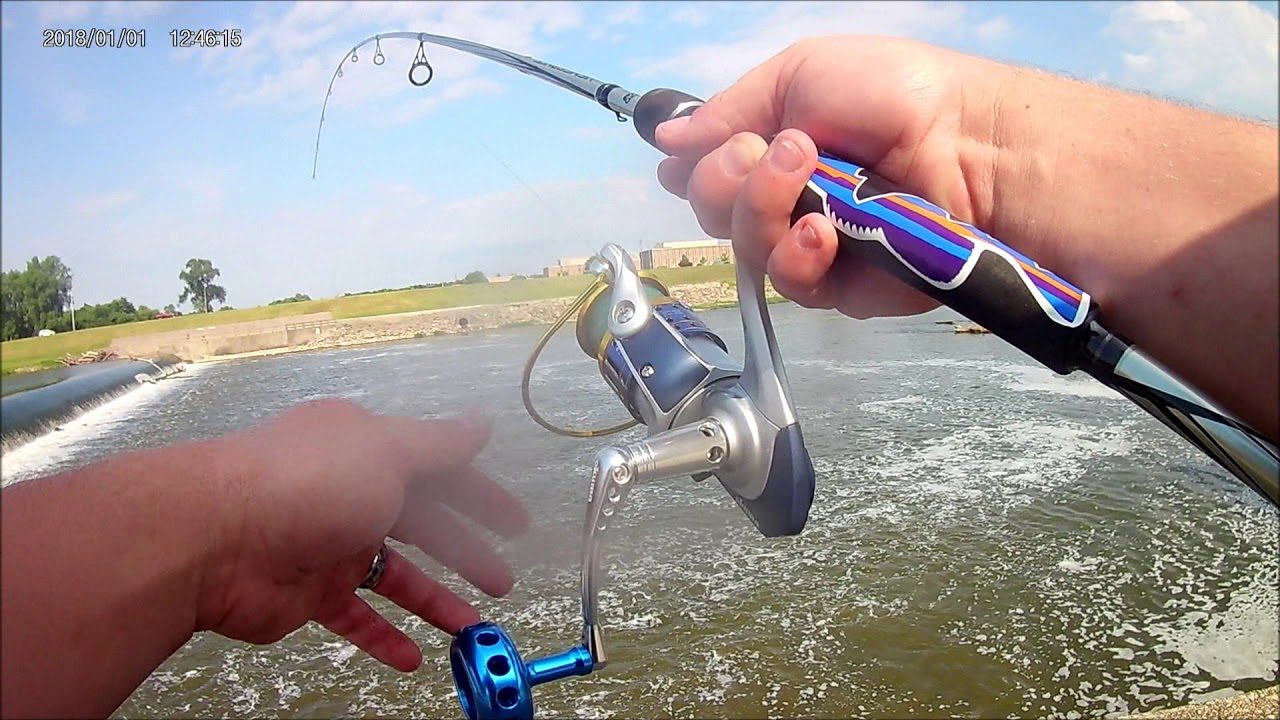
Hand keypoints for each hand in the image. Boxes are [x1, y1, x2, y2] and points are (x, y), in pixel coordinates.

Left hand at [197, 398, 529, 671]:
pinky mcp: (306, 591)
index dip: (481, 496)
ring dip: (434, 601)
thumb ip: (440, 444)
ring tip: (472, 628)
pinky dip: (383, 636)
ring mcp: (328, 543)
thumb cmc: (304, 482)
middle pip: (421, 525)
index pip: (439, 470)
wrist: (212, 538)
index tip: (515, 522)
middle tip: (502, 578)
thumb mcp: (388, 452)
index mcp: (368, 449)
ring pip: (394, 576)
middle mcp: (349, 492)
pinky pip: (353, 616)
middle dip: (466, 552)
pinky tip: (412, 658)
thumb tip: (480, 422)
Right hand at [654, 35, 1009, 318]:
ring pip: (744, 250)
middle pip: (711, 213)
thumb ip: (727, 110)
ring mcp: (809, 246)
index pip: (702, 173)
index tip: (711, 146)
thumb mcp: (799, 73)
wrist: (965, 140)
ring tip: (809, 174)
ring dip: (764, 208)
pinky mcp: (840, 289)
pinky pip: (790, 284)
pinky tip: (823, 230)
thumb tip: (665, 139)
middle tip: (777, 150)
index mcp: (768, 150)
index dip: (695, 166)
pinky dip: (797, 254)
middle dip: (727, 180)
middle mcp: (782, 200)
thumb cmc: (895, 95)